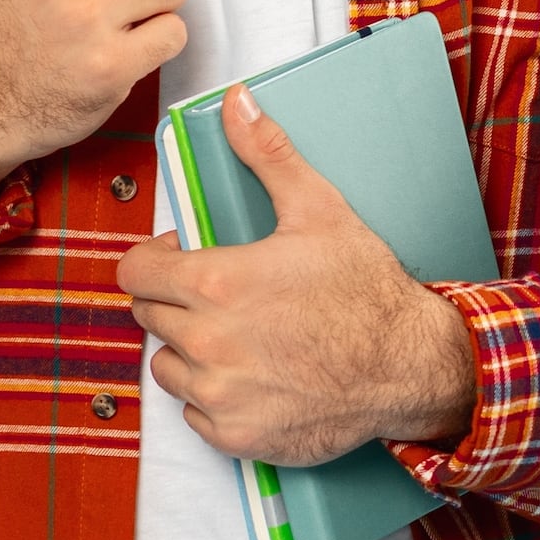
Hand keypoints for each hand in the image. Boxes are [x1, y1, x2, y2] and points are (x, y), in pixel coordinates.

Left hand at [118, 84, 478, 466]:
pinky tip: (255, 372)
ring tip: (238, 334)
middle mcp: (207, 343)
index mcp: (215, 284)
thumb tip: (236, 103)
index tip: (178, 259)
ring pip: (167, 365)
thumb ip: (266, 153)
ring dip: (190, 349)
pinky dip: (215, 395)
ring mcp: (218, 394)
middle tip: (224, 293)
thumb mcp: (318, 208)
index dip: (154, 261)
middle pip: (149, 316)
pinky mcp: (233, 436)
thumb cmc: (364, 288)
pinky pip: (194, 413)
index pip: (133, 275)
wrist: (406, 364)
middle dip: (176, 300)